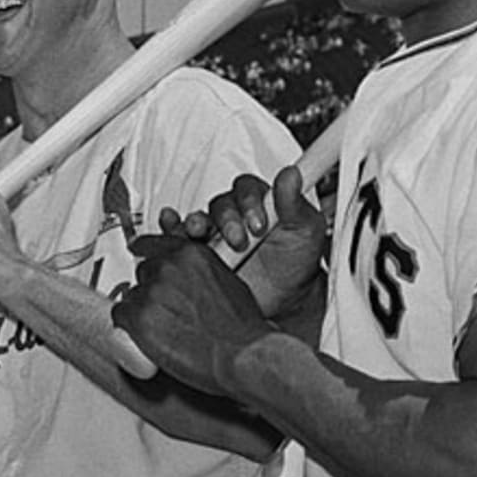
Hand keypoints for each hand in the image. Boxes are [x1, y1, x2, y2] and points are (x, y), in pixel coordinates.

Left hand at [113, 237, 271, 397]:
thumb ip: (202, 274)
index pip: (152, 244)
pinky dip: (127, 327)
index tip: (138, 255)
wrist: (242, 355)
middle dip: (150, 290)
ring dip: (141, 311)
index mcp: (191, 254)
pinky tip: (144, 337)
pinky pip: (119, 315)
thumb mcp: (228, 283)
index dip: (145, 253)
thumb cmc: (242, 328)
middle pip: (142, 272)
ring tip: (163, 330)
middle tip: (165, 312)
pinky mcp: (139, 317)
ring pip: (131, 295)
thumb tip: (190, 281)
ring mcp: (152, 290)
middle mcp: (168, 266)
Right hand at [147, 167, 325, 318]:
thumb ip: (295, 203)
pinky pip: (180, 236)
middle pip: (220, 204)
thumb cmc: (297, 263)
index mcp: (260, 203)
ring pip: (198, 219)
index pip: (246, 187)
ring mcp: (216, 234)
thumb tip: (291, 175)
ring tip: (199, 232)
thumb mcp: (306, 231)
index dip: (248, 201)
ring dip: (196, 223)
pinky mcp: (201, 254)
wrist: (286, 301)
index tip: (259, 222)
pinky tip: (171, 224)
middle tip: (240, 240)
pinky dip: (171, 228)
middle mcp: (235, 215)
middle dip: (227, 220)